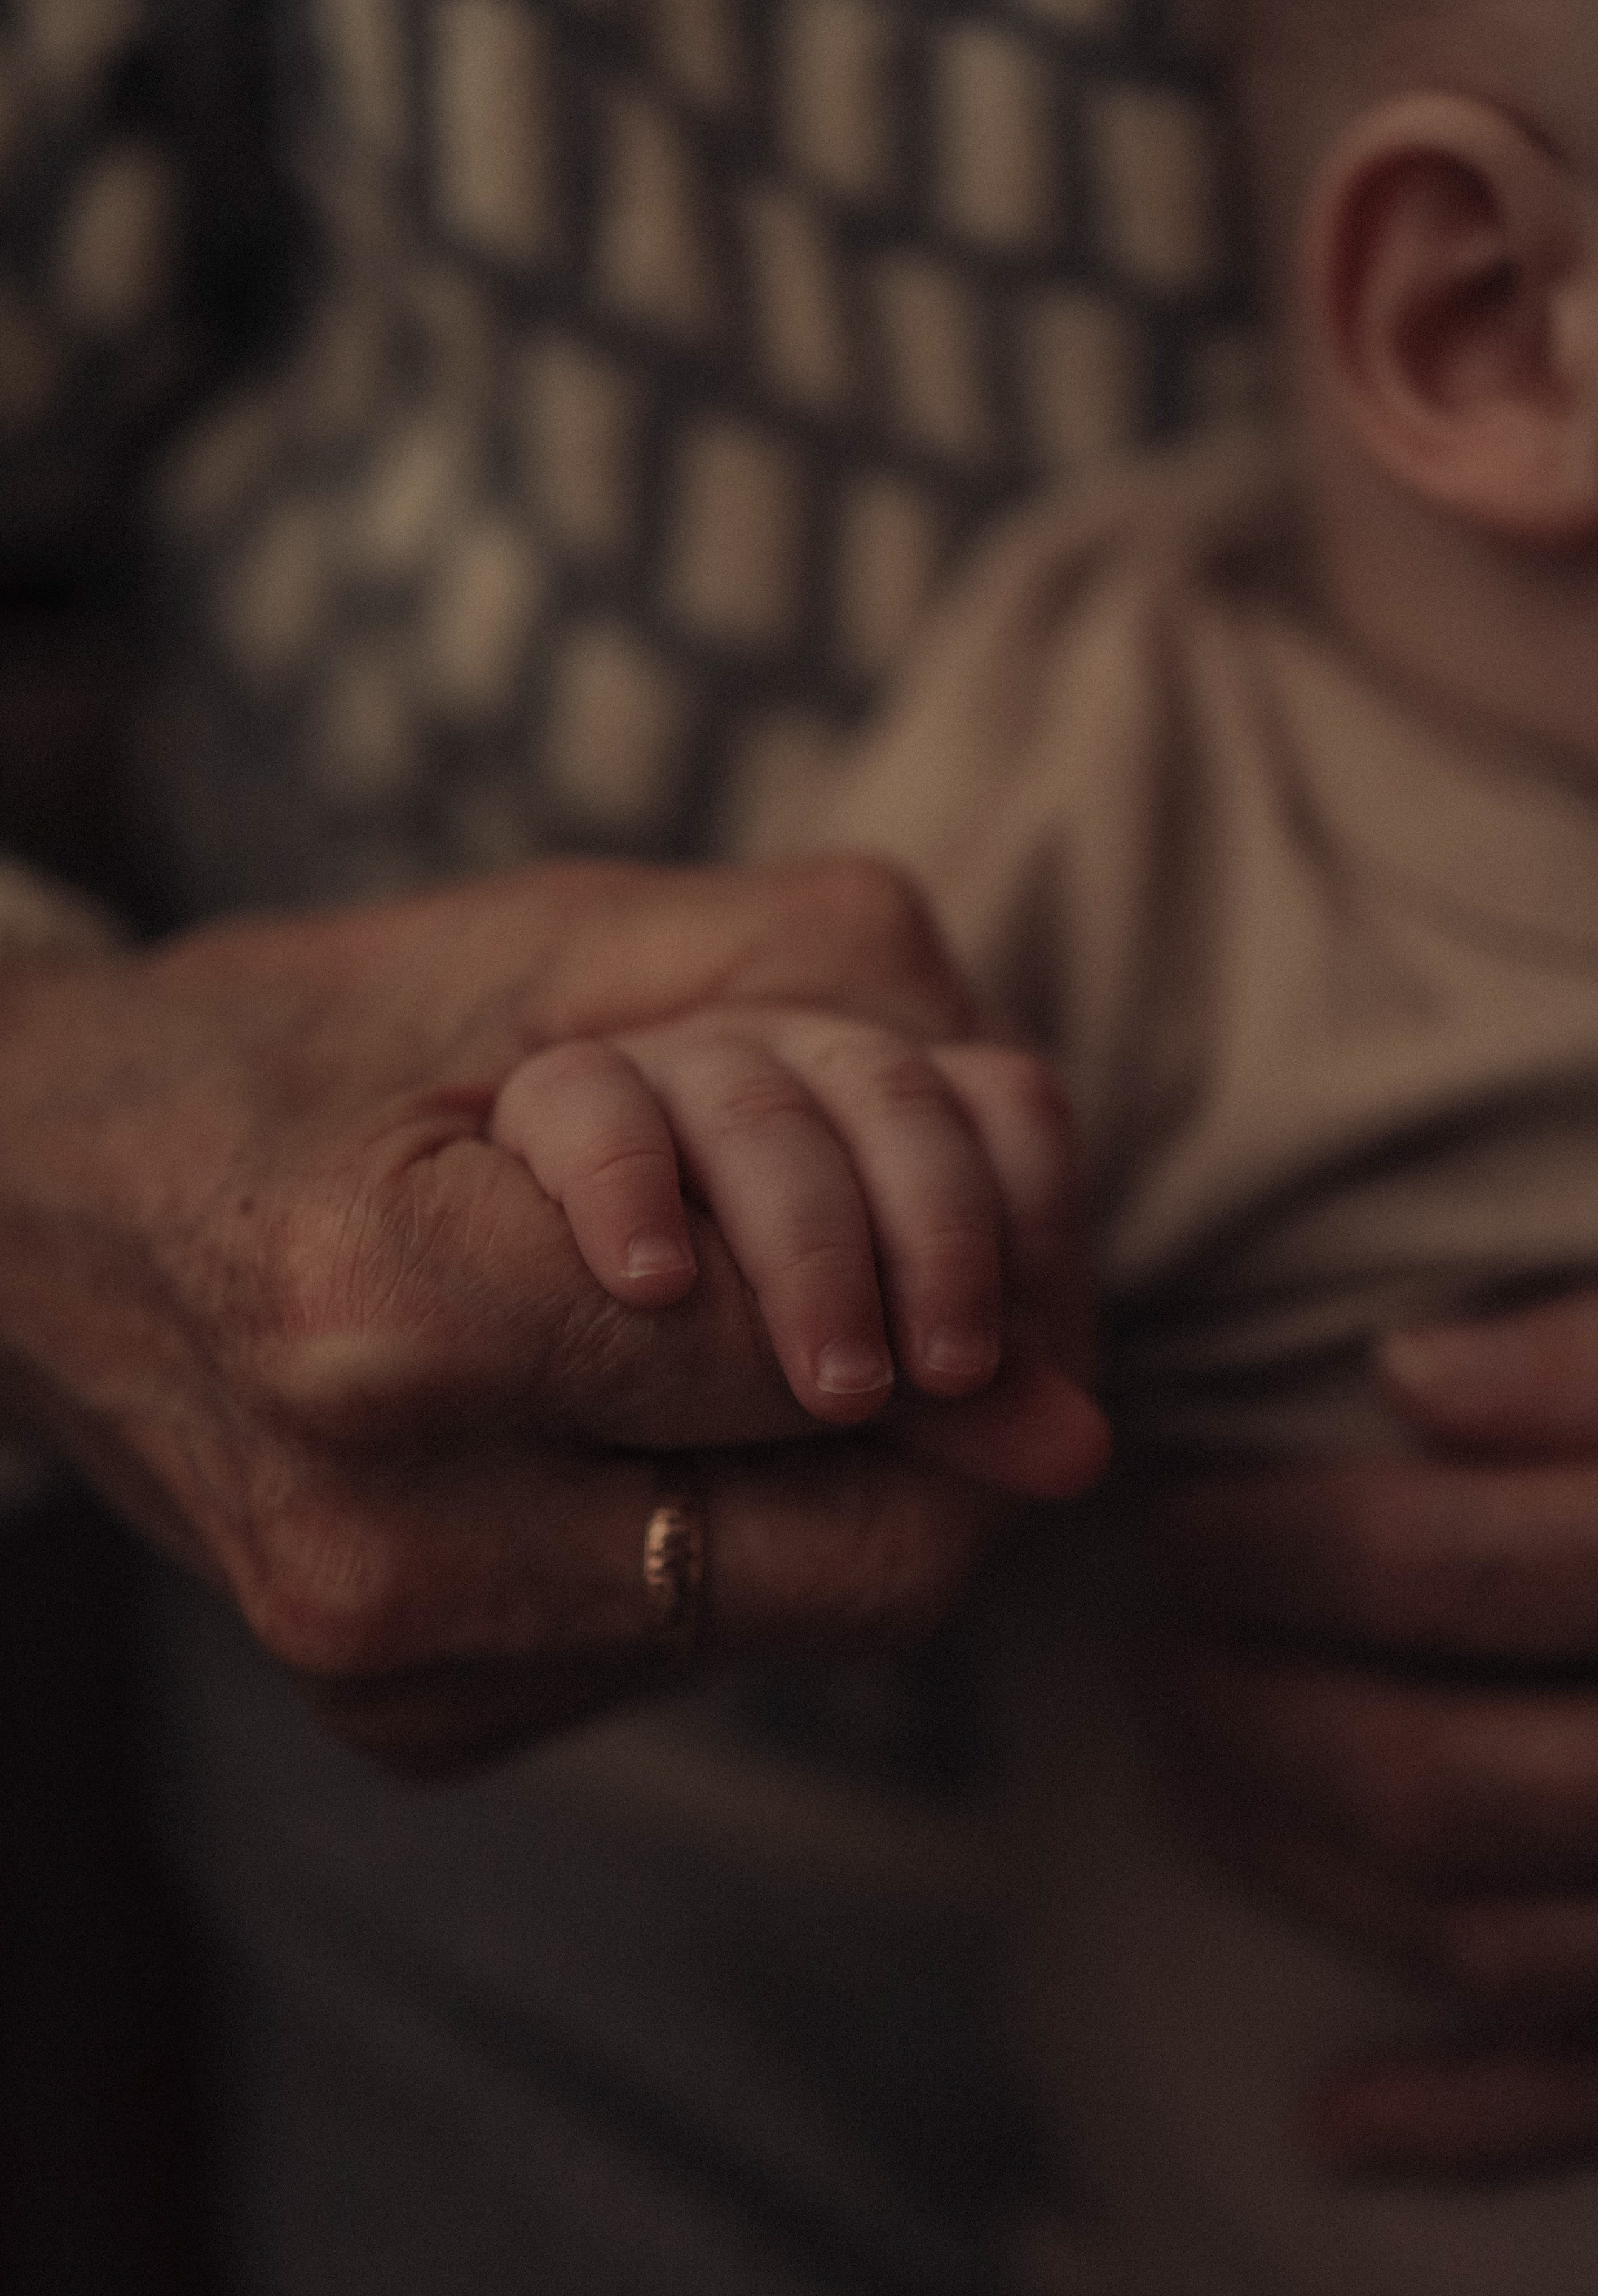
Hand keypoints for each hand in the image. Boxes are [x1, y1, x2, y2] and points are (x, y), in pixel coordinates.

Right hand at [0, 856, 1105, 1767]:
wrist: (28, 1197)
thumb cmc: (300, 1031)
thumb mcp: (568, 962)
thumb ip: (850, 1100)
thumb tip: (1078, 1419)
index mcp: (383, 1324)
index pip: (823, 1372)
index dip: (955, 1283)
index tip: (978, 1222)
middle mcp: (372, 1551)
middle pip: (857, 1556)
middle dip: (943, 1398)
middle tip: (928, 1280)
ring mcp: (384, 1674)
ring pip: (802, 1609)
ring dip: (841, 1450)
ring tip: (740, 1309)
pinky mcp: (407, 1725)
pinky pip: (697, 1638)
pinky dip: (736, 1504)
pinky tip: (646, 1397)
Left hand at [1136, 1289, 1597, 2176]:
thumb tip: (1404, 1374)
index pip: (1447, 1570)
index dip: (1276, 1544)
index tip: (1172, 1517)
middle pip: (1433, 1774)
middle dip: (1250, 1714)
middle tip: (1149, 1647)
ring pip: (1487, 1933)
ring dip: (1306, 1873)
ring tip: (1190, 1778)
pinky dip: (1474, 2123)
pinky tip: (1338, 2130)